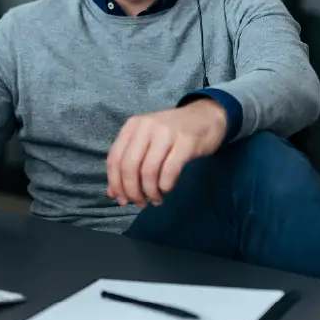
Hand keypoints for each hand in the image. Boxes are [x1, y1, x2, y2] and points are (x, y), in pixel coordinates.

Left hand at [106, 100, 227, 208]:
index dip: (115, 183)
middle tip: (140, 203)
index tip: (121, 199)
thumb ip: (129, 164)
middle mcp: (147, 126)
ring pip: (148, 171)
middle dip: (132, 191)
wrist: (206, 116)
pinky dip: (165, 186)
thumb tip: (113, 193)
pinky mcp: (186, 142)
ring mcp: (167, 133)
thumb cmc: (173, 132)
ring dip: (150, 192)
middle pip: (129, 166)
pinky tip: (166, 190)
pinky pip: (169, 171)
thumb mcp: (147, 142)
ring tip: (155, 199)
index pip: (114, 158)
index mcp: (133, 125)